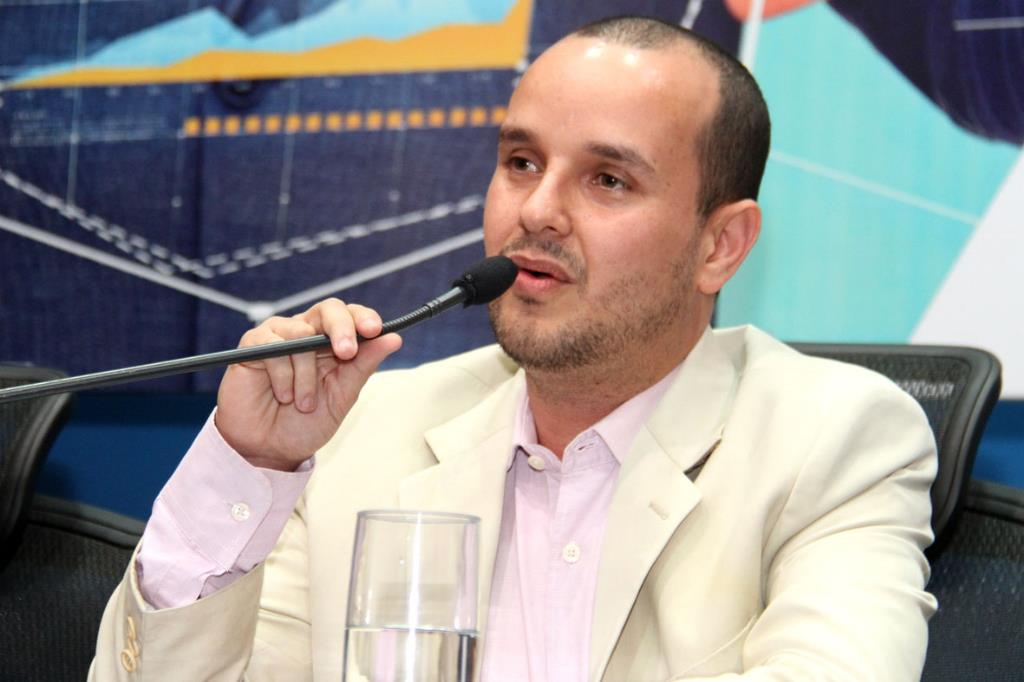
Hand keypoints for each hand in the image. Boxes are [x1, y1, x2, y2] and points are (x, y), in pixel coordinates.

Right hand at [214, 298, 401, 470]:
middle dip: (342, 328)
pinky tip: (282, 394)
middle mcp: (307, 333)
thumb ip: (363, 366)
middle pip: (329, 308)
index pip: (351, 315)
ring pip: (301, 333)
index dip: (363, 317)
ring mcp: (279, 336)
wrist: (269, 449)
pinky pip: (272, 345)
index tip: (375, 330)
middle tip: (347, 353)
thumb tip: (393, 338)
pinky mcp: (253, 344)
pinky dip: (282, 375)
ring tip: (303, 403)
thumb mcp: (342, 396)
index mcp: (331, 343)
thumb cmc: (304, 423)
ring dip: (307, 374)